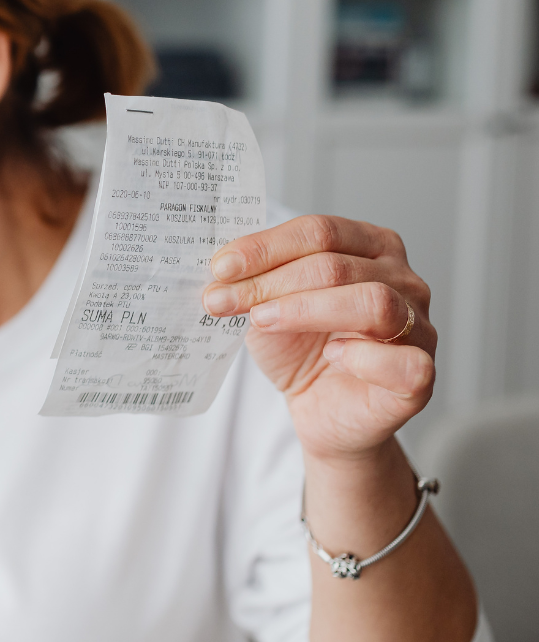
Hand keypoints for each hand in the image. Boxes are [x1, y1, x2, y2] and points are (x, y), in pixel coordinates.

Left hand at [202, 216, 436, 463]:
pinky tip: (332, 356)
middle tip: (222, 300)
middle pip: (337, 266)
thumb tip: (221, 269)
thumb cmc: (301, 349)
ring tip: (262, 321)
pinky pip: (403, 361)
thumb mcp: (268, 306)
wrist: (319, 410)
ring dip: (305, 310)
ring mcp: (419, 328)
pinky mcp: (420, 378)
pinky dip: (363, 356)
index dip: (266, 248)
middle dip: (271, 282)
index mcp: (372, 247)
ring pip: (372, 303)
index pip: (321, 232)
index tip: (220, 267)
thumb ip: (254, 281)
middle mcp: (404, 281)